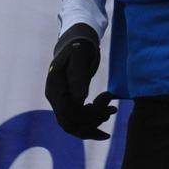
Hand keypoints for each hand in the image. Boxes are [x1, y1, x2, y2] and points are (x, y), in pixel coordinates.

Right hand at [46, 23, 114, 139]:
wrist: (76, 44)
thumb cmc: (79, 47)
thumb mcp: (81, 57)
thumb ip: (78, 77)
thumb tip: (79, 99)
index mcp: (54, 86)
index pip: (66, 113)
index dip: (86, 117)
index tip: (107, 108)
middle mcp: (54, 97)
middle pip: (71, 122)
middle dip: (93, 120)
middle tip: (113, 109)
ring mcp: (60, 101)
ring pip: (75, 124)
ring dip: (95, 121)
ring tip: (112, 108)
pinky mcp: (68, 103)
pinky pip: (78, 120)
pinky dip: (93, 120)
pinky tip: (106, 112)